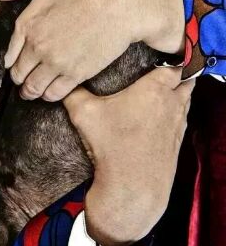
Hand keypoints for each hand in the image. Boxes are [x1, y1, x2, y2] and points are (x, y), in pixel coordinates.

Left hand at [0, 0, 184, 101]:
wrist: (122, 4)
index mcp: (28, 23)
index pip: (10, 53)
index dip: (11, 62)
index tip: (14, 64)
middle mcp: (38, 47)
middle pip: (19, 74)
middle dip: (19, 78)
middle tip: (23, 80)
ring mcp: (56, 63)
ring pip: (33, 88)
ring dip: (30, 91)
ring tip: (32, 91)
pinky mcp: (75, 74)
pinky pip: (54, 94)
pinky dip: (49, 96)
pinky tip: (50, 92)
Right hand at [64, 67, 194, 245]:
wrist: (131, 187)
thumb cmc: (111, 146)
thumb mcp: (84, 114)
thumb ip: (72, 93)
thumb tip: (59, 83)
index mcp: (155, 89)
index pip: (174, 65)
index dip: (168, 60)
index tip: (155, 58)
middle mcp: (172, 104)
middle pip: (185, 82)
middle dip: (176, 76)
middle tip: (157, 73)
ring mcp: (177, 125)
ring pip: (185, 102)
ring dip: (176, 96)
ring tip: (157, 94)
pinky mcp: (177, 144)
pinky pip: (180, 121)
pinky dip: (173, 116)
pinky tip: (155, 120)